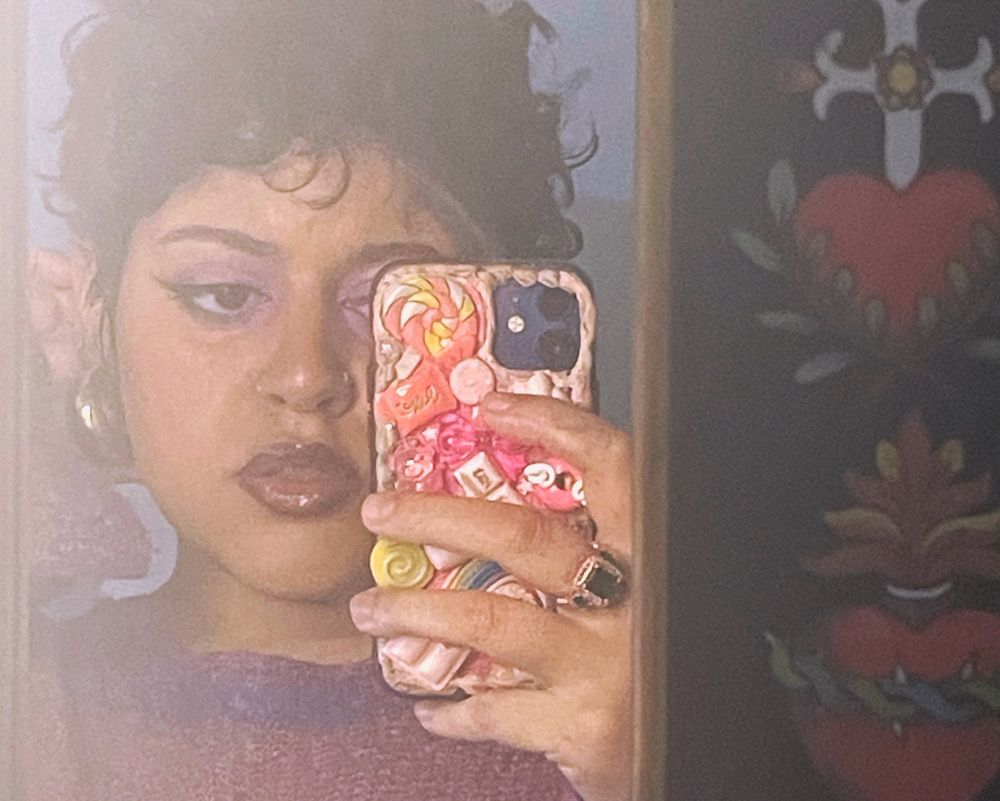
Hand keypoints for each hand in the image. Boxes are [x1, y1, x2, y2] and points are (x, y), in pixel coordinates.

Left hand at [350, 392, 632, 800]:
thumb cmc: (668, 653)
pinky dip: (450, 707)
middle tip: (381, 512)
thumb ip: (602, 550)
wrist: (705, 748)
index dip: (550, 425)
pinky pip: (494, 710)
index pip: (609, 464)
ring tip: (371, 608)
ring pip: (491, 619)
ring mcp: (607, 664)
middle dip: (438, 518)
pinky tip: (428, 704)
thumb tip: (507, 508)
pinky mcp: (584, 727)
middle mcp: (633, 599)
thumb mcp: (650, 588)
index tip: (492, 408)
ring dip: (416, 611)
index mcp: (651, 550)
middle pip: (523, 536)